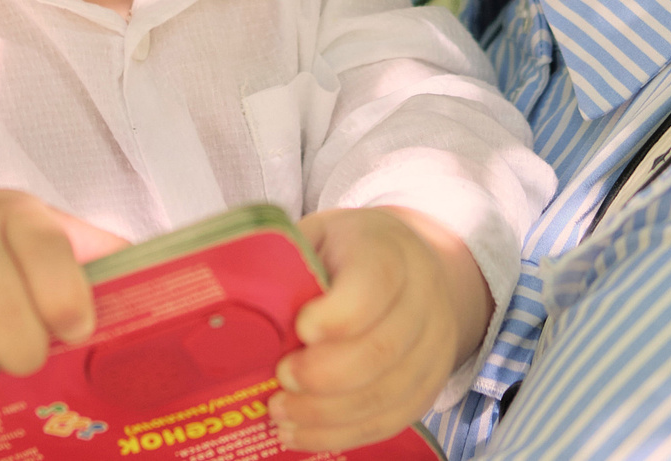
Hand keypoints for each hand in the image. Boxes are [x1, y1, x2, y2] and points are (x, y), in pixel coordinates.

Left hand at [271, 208, 491, 452]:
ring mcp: (434, 344)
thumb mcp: (317, 236)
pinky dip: (343, 434)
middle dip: (324, 376)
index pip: (374, 284)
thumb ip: (287, 265)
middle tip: (281, 381)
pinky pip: (391, 419)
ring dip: (327, 414)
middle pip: (382, 349)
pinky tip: (303, 433)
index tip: (300, 330)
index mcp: (389, 250)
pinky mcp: (429, 383)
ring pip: (387, 393)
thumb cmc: (347, 253)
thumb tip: (236, 312)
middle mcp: (422, 297)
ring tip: (282, 415)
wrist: (410, 266)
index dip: (336, 315)